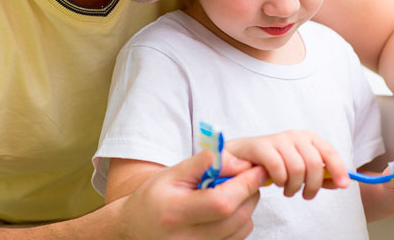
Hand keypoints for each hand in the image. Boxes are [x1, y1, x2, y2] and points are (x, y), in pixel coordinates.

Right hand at [119, 150, 266, 239]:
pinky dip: (240, 220)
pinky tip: (227, 208)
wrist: (136, 228)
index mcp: (175, 213)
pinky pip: (237, 238)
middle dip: (250, 192)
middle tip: (249, 175)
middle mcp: (187, 239)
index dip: (245, 184)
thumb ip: (204, 162)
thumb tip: (239, 161)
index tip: (257, 167)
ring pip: (242, 228)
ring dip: (247, 205)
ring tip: (233, 190)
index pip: (221, 202)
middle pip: (236, 217)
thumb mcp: (173, 172)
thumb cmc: (155, 196)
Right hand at [225, 130, 349, 199]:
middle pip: (314, 164)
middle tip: (306, 195)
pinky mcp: (263, 146)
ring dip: (294, 187)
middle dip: (312, 185)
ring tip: (289, 190)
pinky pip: (279, 169)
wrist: (244, 156)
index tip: (344, 185)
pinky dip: (281, 181)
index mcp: (309, 137)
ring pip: (297, 169)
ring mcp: (279, 139)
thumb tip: (340, 183)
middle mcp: (296, 135)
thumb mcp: (302, 167)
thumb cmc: (276, 162)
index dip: (339, 169)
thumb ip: (321, 175)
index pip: (329, 152)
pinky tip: (277, 183)